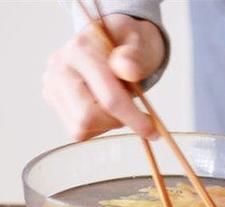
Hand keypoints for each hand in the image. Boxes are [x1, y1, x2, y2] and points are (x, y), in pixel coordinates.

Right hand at [42, 14, 164, 140]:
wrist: (113, 37)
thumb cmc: (129, 42)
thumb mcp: (139, 42)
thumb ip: (134, 56)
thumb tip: (128, 70)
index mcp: (80, 50)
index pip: (107, 96)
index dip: (132, 117)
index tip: (152, 131)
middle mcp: (59, 67)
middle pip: (87, 117)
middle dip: (118, 121)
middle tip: (137, 115)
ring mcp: (53, 84)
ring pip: (80, 127)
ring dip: (108, 124)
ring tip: (120, 106)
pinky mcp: (53, 99)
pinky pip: (77, 130)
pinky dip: (98, 127)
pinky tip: (107, 110)